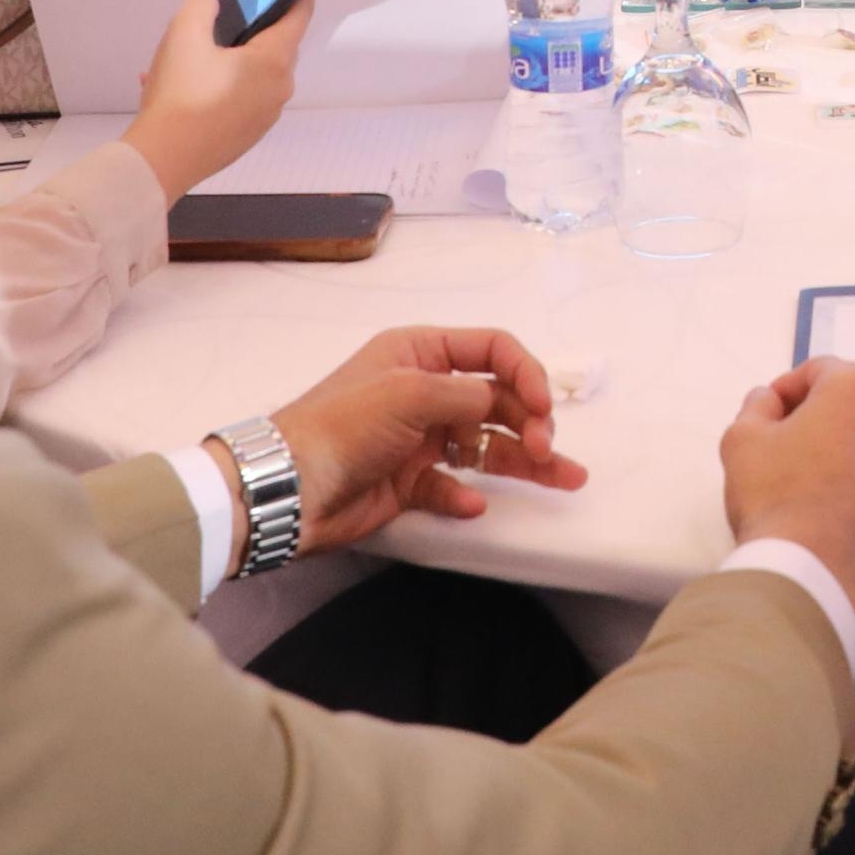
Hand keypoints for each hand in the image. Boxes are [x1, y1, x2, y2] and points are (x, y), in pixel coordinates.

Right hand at [118, 0, 306, 199]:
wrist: (162, 159)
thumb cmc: (179, 94)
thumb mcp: (183, 32)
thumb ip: (202, 4)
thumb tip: (212, 4)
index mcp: (274, 62)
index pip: (299, 15)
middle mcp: (279, 90)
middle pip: (275, 46)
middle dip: (249, 29)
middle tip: (215, 23)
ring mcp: (265, 116)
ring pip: (252, 74)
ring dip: (226, 60)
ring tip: (185, 59)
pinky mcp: (247, 136)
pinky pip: (238, 99)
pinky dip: (217, 86)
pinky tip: (179, 87)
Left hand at [270, 326, 589, 556]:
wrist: (288, 489)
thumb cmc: (343, 426)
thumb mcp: (408, 394)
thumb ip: (468, 395)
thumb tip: (510, 403)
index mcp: (420, 353)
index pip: (493, 350)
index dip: (527, 374)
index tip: (545, 408)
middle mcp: (425, 390)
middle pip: (498, 400)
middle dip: (530, 422)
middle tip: (547, 451)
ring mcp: (418, 437)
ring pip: (486, 445)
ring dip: (524, 461)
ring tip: (566, 479)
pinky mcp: (409, 481)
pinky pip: (452, 485)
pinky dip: (467, 494)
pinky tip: (472, 504)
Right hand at [719, 357, 854, 630]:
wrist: (813, 572)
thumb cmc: (776, 496)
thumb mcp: (743, 439)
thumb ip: (757, 406)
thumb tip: (769, 400)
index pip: (820, 372)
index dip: (788, 390)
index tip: (768, 414)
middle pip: (850, 404)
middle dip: (817, 417)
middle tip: (782, 446)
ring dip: (841, 450)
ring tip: (806, 481)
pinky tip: (829, 506)